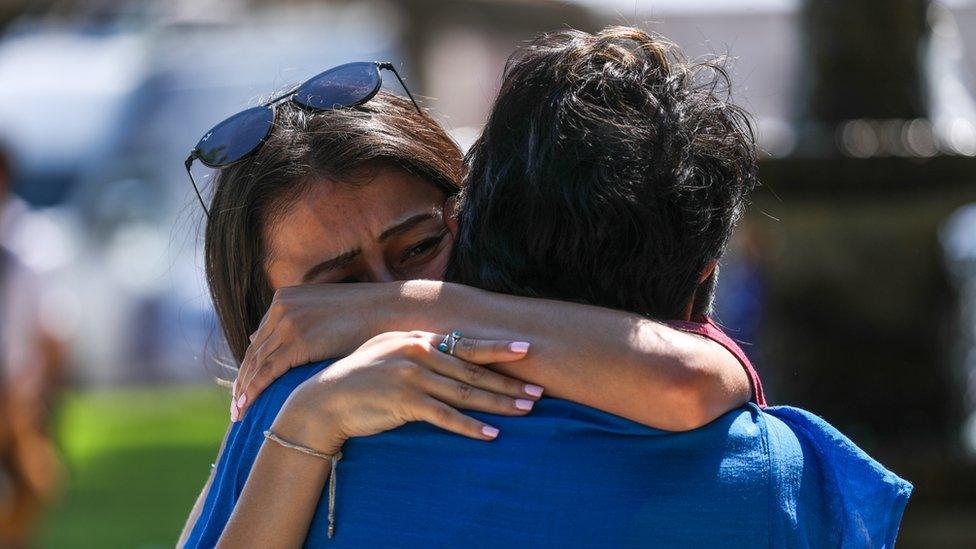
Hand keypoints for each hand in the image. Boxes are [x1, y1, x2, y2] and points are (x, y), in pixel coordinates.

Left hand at [234, 283, 406, 412]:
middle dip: (243, 381)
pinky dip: (253, 391)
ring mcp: (288, 323)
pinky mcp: (297, 341)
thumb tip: (281, 338)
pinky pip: (267, 372)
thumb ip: (303, 324)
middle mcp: (281, 307)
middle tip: (236, 407)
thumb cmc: (368, 318)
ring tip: (239, 415)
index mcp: (286, 298)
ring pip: (255, 364)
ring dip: (244, 391)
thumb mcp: (328, 314)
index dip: (251, 365)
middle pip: (254, 352)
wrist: (392, 311)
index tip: (245, 387)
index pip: (261, 338)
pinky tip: (247, 408)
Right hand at [269, 331, 542, 451]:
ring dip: (499, 403)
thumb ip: (417, 348)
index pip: (465, 343)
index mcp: (417, 339)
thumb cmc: (359, 377)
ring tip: (526, 410)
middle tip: (538, 390)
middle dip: (509, 381)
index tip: (526, 350)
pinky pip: (446, 416)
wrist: (325, 399)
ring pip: (465, 392)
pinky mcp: (405, 402)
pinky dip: (471, 426)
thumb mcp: (388, 350)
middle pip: (473, 370)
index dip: (498, 348)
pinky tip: (491, 434)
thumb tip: (444, 347)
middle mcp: (418, 353)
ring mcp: (412, 377)